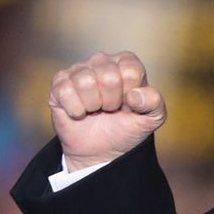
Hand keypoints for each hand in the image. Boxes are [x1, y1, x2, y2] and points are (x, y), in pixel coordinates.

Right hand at [48, 51, 165, 169]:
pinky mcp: (59, 83)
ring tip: (95, 110)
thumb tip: (134, 95)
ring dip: (92, 105)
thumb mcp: (151, 118)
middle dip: (111, 102)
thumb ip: (154, 102)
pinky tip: (80, 112)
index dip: (131, 95)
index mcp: (127, 63)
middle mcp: (102, 61)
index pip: (131, 71)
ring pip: (85, 82)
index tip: (128, 105)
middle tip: (110, 109)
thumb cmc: (126, 128)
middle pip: (108, 76)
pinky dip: (75, 110)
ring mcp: (78, 70)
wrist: (101, 151)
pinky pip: (65, 91)